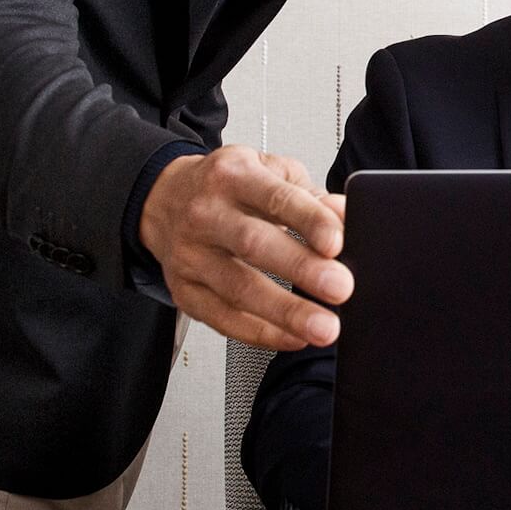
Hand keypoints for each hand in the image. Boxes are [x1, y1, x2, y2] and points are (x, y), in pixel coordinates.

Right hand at [137, 144, 353, 349]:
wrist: (166, 199)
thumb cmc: (229, 186)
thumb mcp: (270, 172)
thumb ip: (310, 196)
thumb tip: (345, 217)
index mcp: (235, 175)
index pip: (276, 198)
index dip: (309, 220)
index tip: (337, 242)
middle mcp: (207, 213)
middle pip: (254, 244)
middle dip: (301, 269)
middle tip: (340, 288)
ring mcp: (191, 254)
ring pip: (238, 288)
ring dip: (285, 312)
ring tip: (324, 327)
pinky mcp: (184, 291)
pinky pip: (223, 319)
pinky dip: (261, 333)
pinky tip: (293, 337)